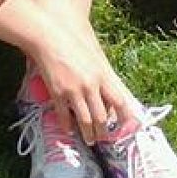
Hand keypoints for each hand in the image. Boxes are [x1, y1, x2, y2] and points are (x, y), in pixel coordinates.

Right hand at [34, 28, 132, 144]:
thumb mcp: (95, 55)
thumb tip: (112, 90)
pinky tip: (69, 130)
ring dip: (89, 134)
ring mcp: (74, 90)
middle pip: (103, 116)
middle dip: (104, 131)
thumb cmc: (74, 41)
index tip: (127, 126)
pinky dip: (67, 125)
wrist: (49, 37)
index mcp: (103, 74)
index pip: (120, 101)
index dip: (125, 116)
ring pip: (85, 121)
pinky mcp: (58, 93)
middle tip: (105, 138)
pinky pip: (64, 115)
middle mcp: (91, 85)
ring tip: (90, 140)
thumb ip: (104, 72)